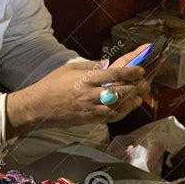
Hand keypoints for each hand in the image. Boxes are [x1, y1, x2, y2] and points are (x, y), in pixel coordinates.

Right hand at [5, 60, 150, 137]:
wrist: (38, 107)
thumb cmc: (52, 84)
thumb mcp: (70, 67)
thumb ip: (90, 65)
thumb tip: (107, 64)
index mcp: (87, 78)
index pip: (115, 74)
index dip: (131, 72)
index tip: (141, 70)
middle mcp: (92, 94)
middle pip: (122, 91)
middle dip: (137, 86)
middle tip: (146, 82)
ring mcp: (91, 108)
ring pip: (120, 106)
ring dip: (133, 100)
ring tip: (141, 94)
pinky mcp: (90, 119)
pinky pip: (111, 116)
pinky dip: (123, 111)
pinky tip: (129, 107)